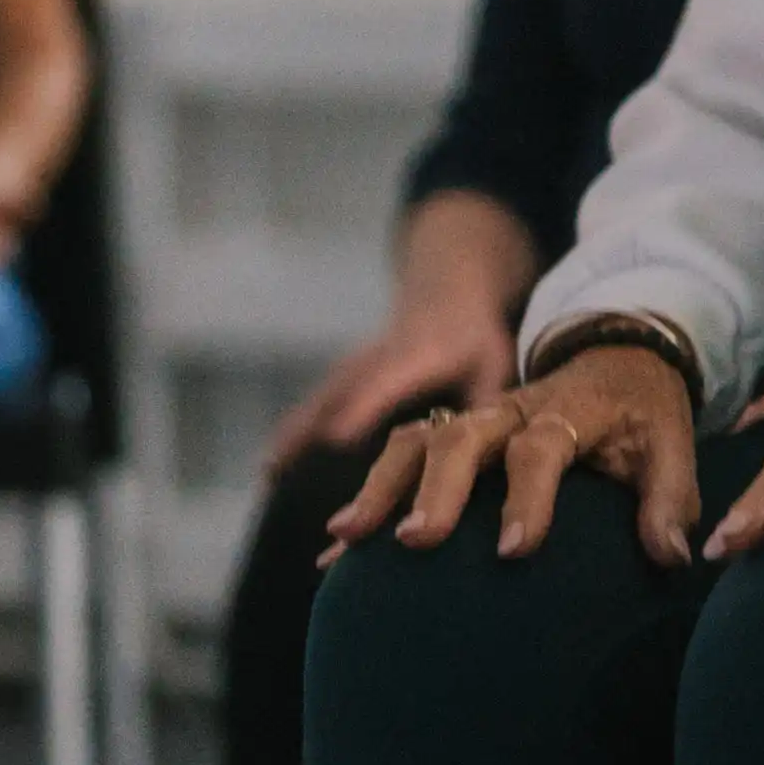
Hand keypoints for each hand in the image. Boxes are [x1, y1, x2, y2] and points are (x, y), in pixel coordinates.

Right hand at [268, 289, 517, 471]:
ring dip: (294, 436)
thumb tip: (491, 457)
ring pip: (319, 400)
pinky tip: (271, 467)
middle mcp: (377, 358)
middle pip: (338, 394)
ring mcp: (354, 365)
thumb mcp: (494, 364)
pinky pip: (315, 405)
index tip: (336, 436)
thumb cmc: (476, 338)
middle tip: (281, 469)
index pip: (386, 380)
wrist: (445, 290)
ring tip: (269, 474)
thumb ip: (487, 405)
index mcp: (418, 353)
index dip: (362, 406)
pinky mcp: (343, 376)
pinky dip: (293, 433)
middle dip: (312, 431)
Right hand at [332, 341, 706, 567]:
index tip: (515, 551)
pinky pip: (395, 458)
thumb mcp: (672, 446)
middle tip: (416, 541)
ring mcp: (472, 421)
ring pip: (414, 442)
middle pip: (461, 439)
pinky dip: (367, 501)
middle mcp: (510, 412)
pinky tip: (335, 553)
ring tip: (348, 538)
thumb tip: (674, 557)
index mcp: (567, 412)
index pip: (542, 449)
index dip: (530, 498)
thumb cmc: (644, 416)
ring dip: (379, 488)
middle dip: (435, 490)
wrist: (616, 357)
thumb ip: (668, 500)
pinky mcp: (448, 436)